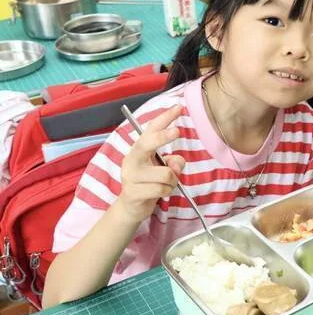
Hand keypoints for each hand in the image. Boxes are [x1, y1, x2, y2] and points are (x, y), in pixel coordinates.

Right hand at [118, 106, 185, 223]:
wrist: (131, 207)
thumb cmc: (149, 183)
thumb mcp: (164, 169)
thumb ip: (173, 162)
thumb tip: (177, 163)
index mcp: (139, 150)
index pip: (150, 129)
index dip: (164, 118)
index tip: (179, 107)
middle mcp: (132, 159)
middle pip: (147, 143)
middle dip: (162, 136)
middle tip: (177, 131)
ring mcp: (131, 176)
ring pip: (166, 174)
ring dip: (173, 181)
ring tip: (166, 185)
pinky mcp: (133, 193)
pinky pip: (162, 189)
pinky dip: (167, 192)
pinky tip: (158, 194)